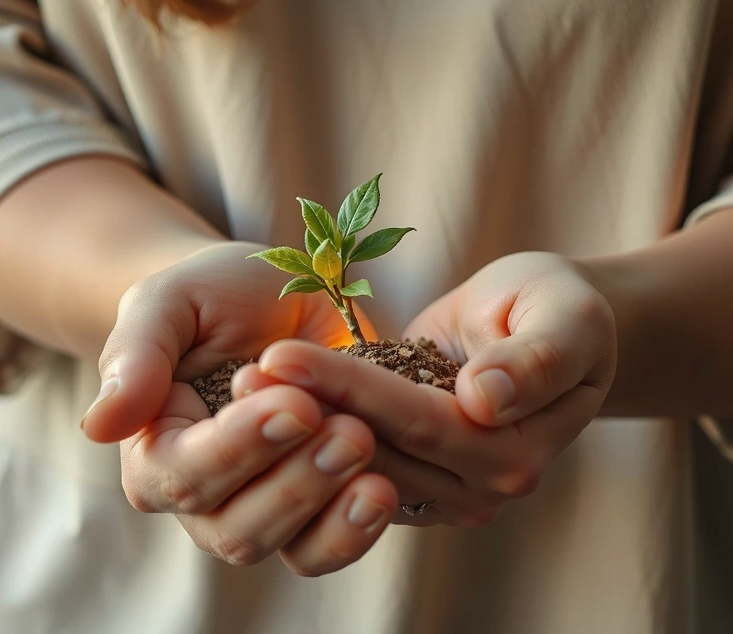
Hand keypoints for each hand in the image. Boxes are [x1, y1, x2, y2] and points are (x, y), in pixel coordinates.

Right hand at [82, 241, 396, 574]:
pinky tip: (382, 491)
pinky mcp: (312, 510)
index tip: (296, 404)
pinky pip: (326, 548)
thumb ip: (134, 357)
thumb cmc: (207, 296)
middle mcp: (200, 497)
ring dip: (329, 507)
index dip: (238, 448)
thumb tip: (96, 426)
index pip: (182, 474)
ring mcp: (258, 510)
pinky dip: (356, 529)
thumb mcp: (167, 302)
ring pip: (284, 547)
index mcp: (153, 451)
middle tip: (349, 430)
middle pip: (235, 527)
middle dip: (294, 483)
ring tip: (368, 449)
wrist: (266, 298)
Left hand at [244, 252, 616, 525]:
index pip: (416, 423)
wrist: (538, 329)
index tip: (278, 353)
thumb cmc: (555, 310)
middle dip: (302, 412)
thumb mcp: (568, 315)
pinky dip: (304, 440)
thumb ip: (538, 359)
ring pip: (350, 469)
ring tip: (238, 385)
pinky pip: (347, 472)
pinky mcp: (410, 487)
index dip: (345, 389)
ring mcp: (443, 496)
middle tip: (238, 374)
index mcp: (517, 450)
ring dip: (292, 430)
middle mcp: (480, 488)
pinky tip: (259, 404)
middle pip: (374, 451)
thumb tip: (486, 399)